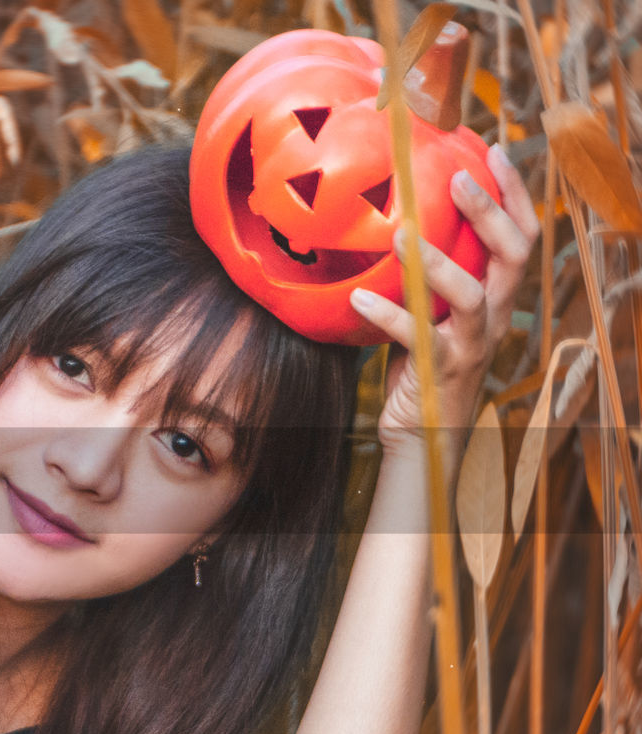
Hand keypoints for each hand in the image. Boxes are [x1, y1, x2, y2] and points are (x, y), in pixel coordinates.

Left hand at [349, 143, 539, 468]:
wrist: (422, 434)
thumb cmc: (422, 364)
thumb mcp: (430, 312)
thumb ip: (422, 275)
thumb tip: (385, 220)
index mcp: (498, 296)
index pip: (523, 237)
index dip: (515, 194)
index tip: (494, 150)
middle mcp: (495, 317)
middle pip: (512, 256)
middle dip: (490, 212)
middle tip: (458, 177)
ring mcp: (472, 345)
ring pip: (473, 296)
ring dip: (438, 262)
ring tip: (401, 234)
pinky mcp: (441, 371)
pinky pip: (417, 338)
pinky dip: (388, 316)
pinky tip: (357, 300)